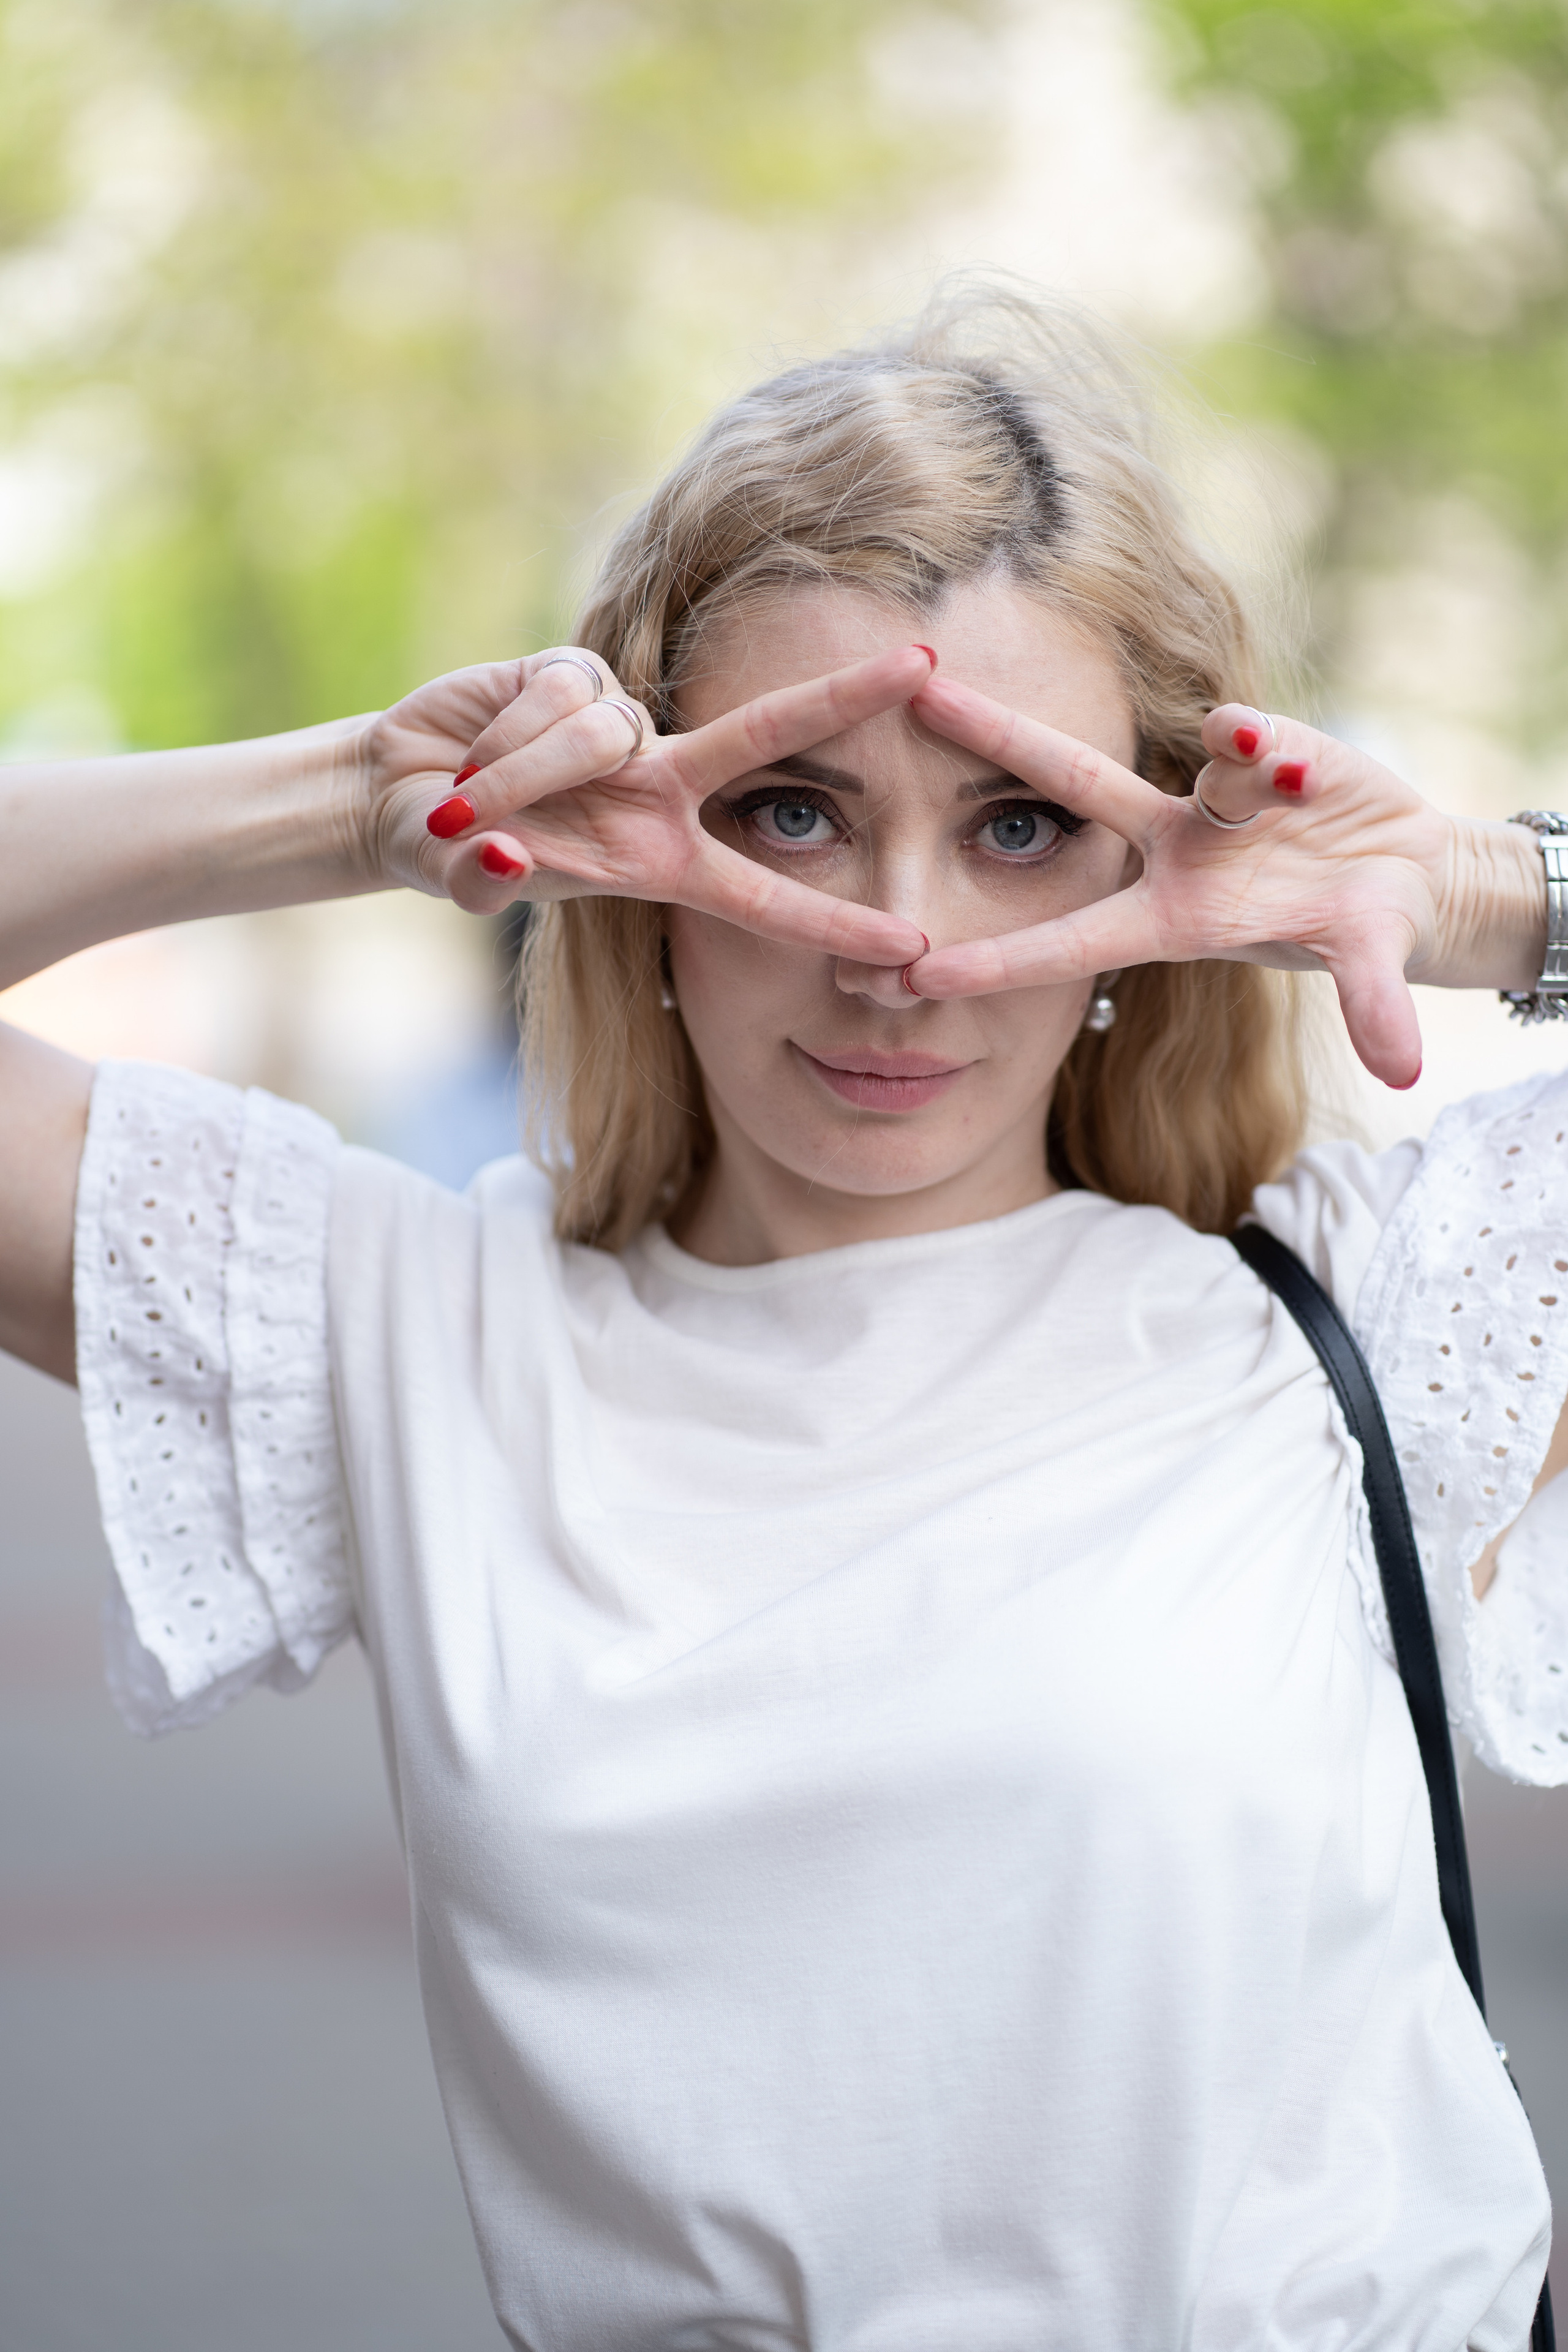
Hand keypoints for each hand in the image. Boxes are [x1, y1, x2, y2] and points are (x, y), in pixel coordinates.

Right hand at [353, 644, 933, 967]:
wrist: (399, 796)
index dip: (836, 922)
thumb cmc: (451, 855)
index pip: (766, 894)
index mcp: (661, 860)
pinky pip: (556, 698)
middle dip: (844, 697)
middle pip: (765, 736)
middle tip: (929, 663)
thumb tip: (505, 858)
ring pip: (598, 735)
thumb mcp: (463, 883)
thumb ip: (483, 882)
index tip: (915, 944)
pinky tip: (476, 750)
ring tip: (471, 802)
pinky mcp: (576, 670)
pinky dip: (503, 736)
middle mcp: (660, 786)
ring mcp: (624, 725)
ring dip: (521, 775)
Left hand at [901, 682, 1547, 1087]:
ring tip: (1296, 778)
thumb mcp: (1368, 961)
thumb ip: (1373, 1001)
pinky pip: (1255, 734)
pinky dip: (1277, 744)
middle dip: (999, 739)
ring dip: (1250, 767)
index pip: (1071, 942)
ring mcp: (1209, 796)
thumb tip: (1406, 1070)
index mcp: (1173, 919)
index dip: (1000, 960)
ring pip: (1208, 759)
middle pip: (1072, 785)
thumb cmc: (1365, 926)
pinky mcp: (1260, 747)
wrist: (1414, 873)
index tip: (916, 974)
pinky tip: (1305, 765)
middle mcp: (1172, 849)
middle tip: (920, 701)